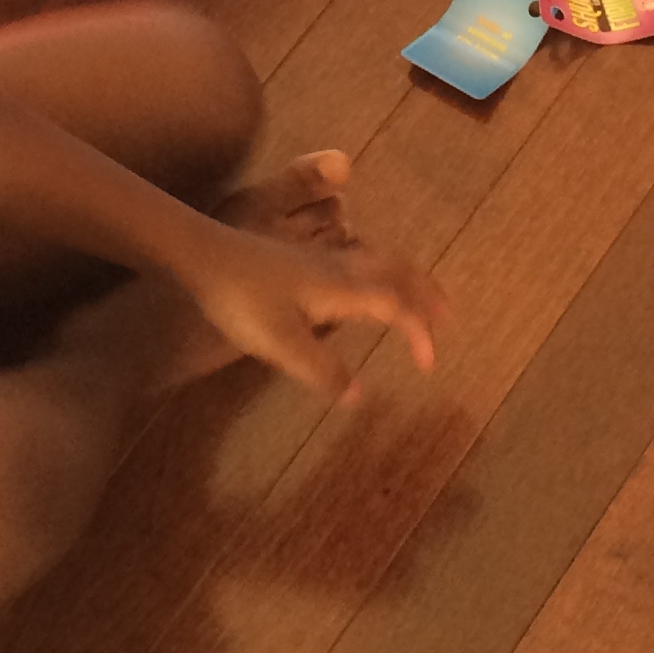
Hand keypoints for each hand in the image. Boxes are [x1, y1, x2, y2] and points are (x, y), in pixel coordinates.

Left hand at [189, 212, 450, 400]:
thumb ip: (323, 371)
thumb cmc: (243, 301)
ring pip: (379, 261)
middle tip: (450, 316)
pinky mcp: (301, 259)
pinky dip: (379, 273)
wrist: (203, 256)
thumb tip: (360, 397)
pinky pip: (358, 260)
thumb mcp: (282, 345)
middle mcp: (339, 267)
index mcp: (342, 287)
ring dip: (406, 279)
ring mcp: (320, 259)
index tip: (430, 363)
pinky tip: (363, 286)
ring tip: (418, 297)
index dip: (418, 332)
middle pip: (397, 271)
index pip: (395, 305)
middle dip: (427, 294)